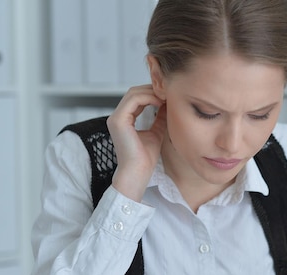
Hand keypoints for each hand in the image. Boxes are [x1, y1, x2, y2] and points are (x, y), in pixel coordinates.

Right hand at [107, 85, 166, 201]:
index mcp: (124, 120)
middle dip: (153, 90)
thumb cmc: (145, 158)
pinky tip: (160, 102)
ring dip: (152, 92)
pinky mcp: (119, 121)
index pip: (137, 98)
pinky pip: (134, 100)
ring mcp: (116, 118)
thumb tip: (168, 104)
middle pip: (135, 92)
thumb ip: (159, 118)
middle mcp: (117, 117)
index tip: (169, 95)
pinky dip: (148, 97)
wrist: (138, 173)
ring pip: (134, 93)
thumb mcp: (156, 132)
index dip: (153, 93)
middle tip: (170, 92)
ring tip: (167, 97)